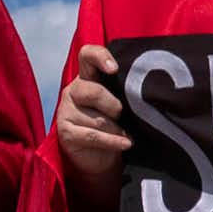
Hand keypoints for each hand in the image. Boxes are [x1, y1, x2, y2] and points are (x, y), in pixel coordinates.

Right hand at [57, 44, 129, 194]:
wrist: (100, 156)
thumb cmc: (115, 122)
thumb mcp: (121, 102)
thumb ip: (126, 90)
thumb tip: (146, 89)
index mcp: (87, 77)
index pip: (87, 55)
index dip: (100, 57)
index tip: (114, 69)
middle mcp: (73, 91)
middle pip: (94, 91)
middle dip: (114, 107)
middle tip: (122, 116)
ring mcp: (66, 111)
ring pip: (97, 119)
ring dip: (116, 129)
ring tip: (123, 134)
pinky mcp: (66, 132)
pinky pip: (94, 135)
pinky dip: (113, 141)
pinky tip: (126, 143)